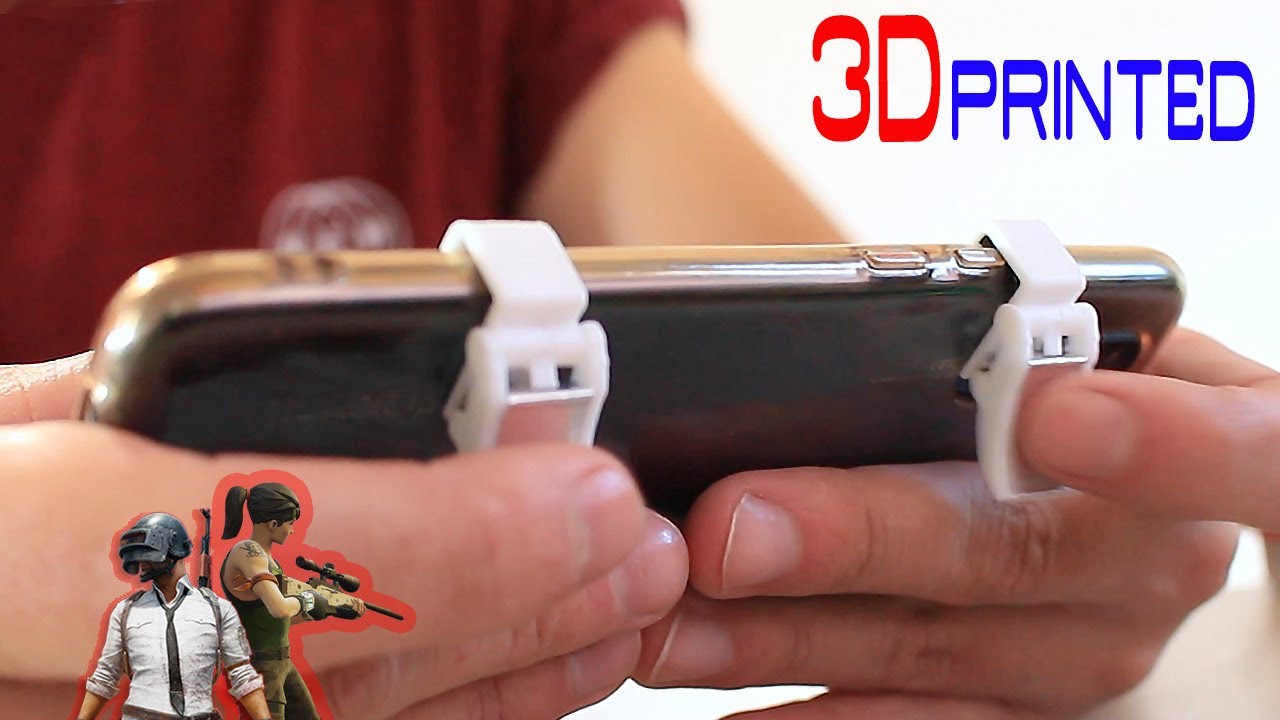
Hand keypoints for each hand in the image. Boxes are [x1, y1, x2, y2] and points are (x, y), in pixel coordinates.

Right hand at [0, 354, 687, 719]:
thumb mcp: (10, 417)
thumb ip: (136, 403)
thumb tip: (362, 397)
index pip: (214, 556)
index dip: (424, 541)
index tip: (583, 496)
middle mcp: (0, 679)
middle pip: (301, 683)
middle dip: (499, 618)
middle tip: (637, 550)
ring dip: (490, 691)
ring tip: (613, 619)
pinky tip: (518, 686)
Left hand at [633, 330, 1244, 718]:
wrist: (1149, 465)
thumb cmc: (1098, 376)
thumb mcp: (1100, 332)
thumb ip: (1025, 328)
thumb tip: (861, 319)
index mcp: (1221, 432)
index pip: (1248, 447)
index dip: (1167, 440)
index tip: (1057, 412)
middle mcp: (1165, 558)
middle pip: (1017, 552)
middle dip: (858, 541)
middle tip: (728, 530)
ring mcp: (1098, 647)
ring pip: (938, 647)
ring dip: (791, 639)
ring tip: (670, 626)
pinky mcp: (1036, 707)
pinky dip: (820, 719)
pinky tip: (734, 713)